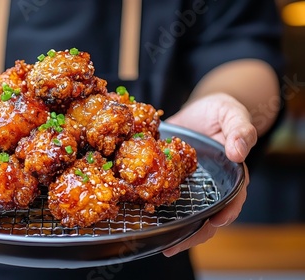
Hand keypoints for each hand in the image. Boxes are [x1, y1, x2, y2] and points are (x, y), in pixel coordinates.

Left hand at [162, 93, 254, 256]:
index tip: (216, 221)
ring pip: (184, 211)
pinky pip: (164, 193)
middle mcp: (209, 186)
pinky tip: (142, 215)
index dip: (225, 212)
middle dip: (193, 233)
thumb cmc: (223, 112)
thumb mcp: (234, 115)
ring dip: (174, 227)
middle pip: (206, 214)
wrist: (200, 109)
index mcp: (229, 176)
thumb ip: (240, 131)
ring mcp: (189, 185)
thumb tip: (238, 153)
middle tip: (174, 246)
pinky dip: (156, 205)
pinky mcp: (170, 178)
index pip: (232, 199)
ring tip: (161, 244)